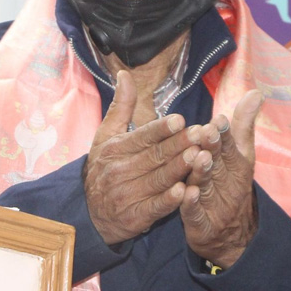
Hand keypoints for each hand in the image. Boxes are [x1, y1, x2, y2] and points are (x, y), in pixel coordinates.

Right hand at [83, 71, 198, 245]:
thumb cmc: (103, 167)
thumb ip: (122, 105)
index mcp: (115, 148)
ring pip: (158, 179)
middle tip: (202, 134)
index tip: (180, 120)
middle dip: (179, 145)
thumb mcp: (106, 135)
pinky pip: (155, 207)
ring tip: (200, 157)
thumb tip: (125, 73)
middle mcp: (120, 170)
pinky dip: (169, 200)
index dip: (161, 129)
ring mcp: (127, 194)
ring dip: (180, 168)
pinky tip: (185, 191)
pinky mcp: (135, 216)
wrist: (88, 212)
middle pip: (154, 156)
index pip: (142, 136)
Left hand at [180, 90, 263, 268]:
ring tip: (199, 158)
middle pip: (218, 162)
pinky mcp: (200, 223)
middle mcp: (225, 181)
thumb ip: (243, 124)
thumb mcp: (240, 155)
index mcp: (234, 164)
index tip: (219, 119)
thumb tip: (256, 92)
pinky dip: (191, 204)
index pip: (230, 145)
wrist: (231, 235)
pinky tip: (185, 193)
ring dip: (202, 172)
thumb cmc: (230, 183)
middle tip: (208, 132)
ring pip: (205, 184)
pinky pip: (194, 213)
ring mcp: (213, 203)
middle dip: (214, 147)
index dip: (226, 133)